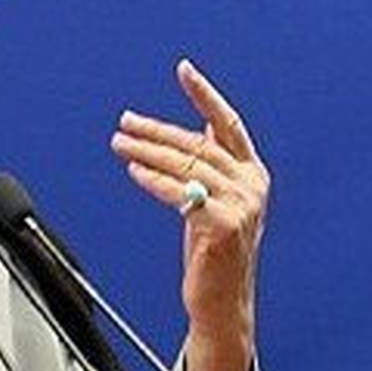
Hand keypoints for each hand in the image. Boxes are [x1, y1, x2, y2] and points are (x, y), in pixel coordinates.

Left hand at [109, 58, 269, 370]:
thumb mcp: (215, 199)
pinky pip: (182, 194)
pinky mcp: (225, 226)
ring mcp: (242, 205)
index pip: (228, 123)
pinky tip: (134, 172)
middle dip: (156, 130)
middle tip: (124, 121)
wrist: (222, 302)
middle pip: (197, 144)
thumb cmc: (213, 250)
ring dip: (147, 152)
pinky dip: (155, 181)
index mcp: (252, 173)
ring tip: (119, 144)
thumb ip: (211, 164)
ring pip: (186, 167)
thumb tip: (201, 125)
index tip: (184, 68)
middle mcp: (252, 185)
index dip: (205, 94)